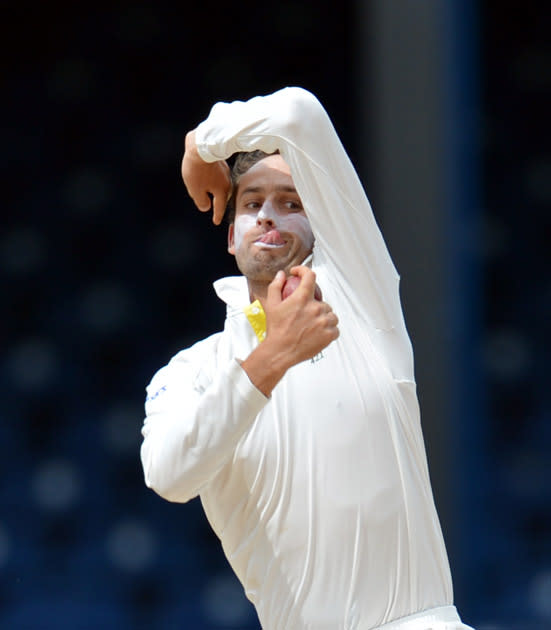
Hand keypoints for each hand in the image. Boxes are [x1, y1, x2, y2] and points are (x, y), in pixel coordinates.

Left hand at [181, 130, 230, 224]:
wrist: (201, 145)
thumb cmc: (198, 169)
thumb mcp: (195, 190)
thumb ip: (201, 202)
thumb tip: (205, 207)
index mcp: (221, 191)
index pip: (220, 207)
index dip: (217, 215)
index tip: (216, 221)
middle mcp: (226, 182)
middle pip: (222, 196)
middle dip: (218, 202)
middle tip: (214, 209)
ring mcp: (225, 171)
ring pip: (220, 185)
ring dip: (215, 190)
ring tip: (208, 192)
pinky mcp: (220, 163)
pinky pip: (218, 175)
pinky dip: (213, 179)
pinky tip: (208, 177)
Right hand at [240, 267, 338, 395]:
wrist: (280, 352)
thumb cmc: (276, 330)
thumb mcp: (271, 305)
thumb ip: (276, 286)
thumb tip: (281, 275)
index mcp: (301, 299)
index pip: (309, 276)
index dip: (304, 271)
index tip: (300, 274)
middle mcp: (315, 308)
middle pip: (322, 300)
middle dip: (314, 304)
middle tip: (304, 313)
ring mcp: (324, 322)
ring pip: (330, 314)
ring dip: (323, 317)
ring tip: (312, 324)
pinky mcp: (330, 334)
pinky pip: (335, 328)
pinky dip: (329, 329)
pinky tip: (319, 332)